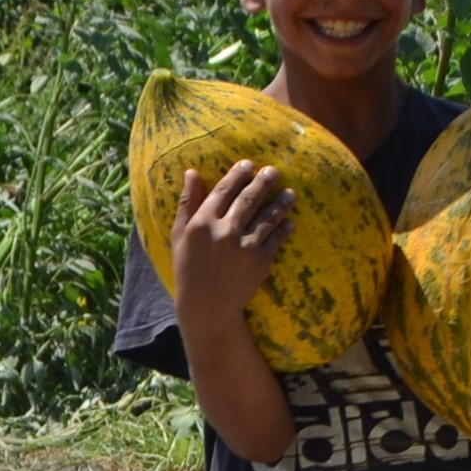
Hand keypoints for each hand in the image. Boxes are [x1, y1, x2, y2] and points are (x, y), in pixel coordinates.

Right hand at [168, 161, 291, 326]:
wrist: (206, 307)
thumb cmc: (189, 269)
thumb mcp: (180, 236)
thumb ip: (187, 203)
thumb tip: (191, 172)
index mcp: (202, 223)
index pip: (223, 190)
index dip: (237, 175)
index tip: (248, 164)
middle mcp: (225, 232)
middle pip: (248, 199)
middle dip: (262, 182)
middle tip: (273, 170)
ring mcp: (245, 247)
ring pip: (267, 217)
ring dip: (280, 203)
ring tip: (290, 192)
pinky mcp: (260, 262)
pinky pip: (276, 239)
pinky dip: (284, 229)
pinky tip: (290, 222)